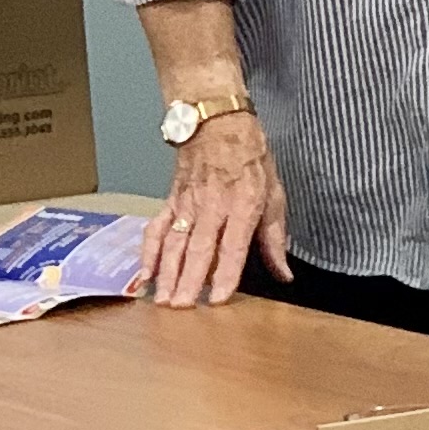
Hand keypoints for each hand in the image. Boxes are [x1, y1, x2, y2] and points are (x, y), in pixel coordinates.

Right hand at [143, 109, 288, 307]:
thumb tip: (284, 275)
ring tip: (162, 300)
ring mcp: (187, 204)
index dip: (225, 273)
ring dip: (167, 273)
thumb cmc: (250, 157)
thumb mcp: (274, 193)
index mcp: (242, 205)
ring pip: (174, 242)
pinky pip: (156, 229)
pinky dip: (148, 252)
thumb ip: (274, 238)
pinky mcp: (170, 201)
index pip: (232, 245)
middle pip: (198, 248)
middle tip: (181, 308)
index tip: (217, 299)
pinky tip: (145, 275)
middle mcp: (212, 207)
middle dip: (188, 280)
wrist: (216, 121)